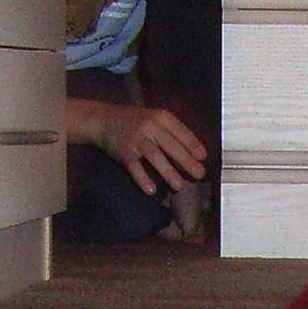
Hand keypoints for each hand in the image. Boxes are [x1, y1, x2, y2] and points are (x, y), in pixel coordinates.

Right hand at [66, 97, 205, 197]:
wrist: (104, 119)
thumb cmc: (136, 122)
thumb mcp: (156, 120)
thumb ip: (173, 134)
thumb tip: (196, 154)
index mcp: (162, 118)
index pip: (182, 132)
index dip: (193, 145)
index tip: (203, 157)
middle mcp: (150, 126)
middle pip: (171, 145)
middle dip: (187, 161)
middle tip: (199, 174)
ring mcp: (136, 139)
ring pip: (155, 156)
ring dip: (168, 172)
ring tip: (179, 186)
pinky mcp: (124, 152)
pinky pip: (135, 167)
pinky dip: (143, 179)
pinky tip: (151, 190)